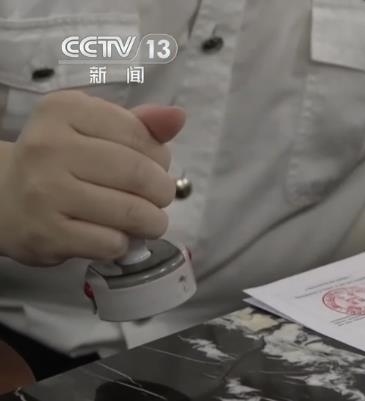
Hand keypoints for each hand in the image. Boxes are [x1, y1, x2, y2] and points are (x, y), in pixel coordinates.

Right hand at [0, 91, 184, 265]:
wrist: (0, 197)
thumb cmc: (60, 160)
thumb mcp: (94, 129)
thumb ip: (139, 124)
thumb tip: (177, 116)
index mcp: (64, 110)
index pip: (140, 135)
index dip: (160, 157)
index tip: (154, 167)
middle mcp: (50, 147)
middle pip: (139, 174)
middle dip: (161, 191)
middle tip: (158, 198)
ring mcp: (45, 192)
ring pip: (131, 212)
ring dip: (152, 222)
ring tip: (147, 221)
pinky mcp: (46, 234)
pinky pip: (110, 243)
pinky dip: (124, 243)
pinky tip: (114, 235)